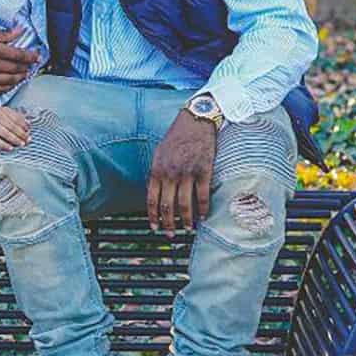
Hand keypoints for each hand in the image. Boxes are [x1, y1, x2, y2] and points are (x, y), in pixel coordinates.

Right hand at [0, 26, 38, 93]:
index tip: (36, 56)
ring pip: (8, 81)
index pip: (18, 55)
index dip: (30, 56)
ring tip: (24, 75)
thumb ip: (2, 34)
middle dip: (26, 67)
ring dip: (19, 78)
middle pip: (15, 68)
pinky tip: (11, 84)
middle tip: (31, 66)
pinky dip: (7, 87)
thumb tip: (18, 31)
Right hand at [0, 107, 30, 150]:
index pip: (16, 118)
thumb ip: (18, 118)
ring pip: (6, 133)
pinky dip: (4, 145)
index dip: (24, 125)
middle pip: (13, 126)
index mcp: (2, 111)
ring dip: (15, 140)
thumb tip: (29, 124)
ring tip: (22, 144)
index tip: (28, 131)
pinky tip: (11, 148)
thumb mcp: (6, 115)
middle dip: (22, 134)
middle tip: (28, 140)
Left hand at [147, 110, 216, 234]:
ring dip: (186, 220)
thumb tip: (155, 191)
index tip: (154, 228)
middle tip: (171, 235)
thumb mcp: (160, 153)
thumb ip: (157, 172)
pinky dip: (203, 209)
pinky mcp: (204, 171)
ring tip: (188, 229)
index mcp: (157, 170)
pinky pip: (202, 195)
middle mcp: (170, 174)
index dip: (153, 216)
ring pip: (185, 204)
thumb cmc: (177, 136)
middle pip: (167, 206)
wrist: (195, 121)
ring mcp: (187, 173)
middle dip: (169, 224)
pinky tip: (204, 216)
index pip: (152, 199)